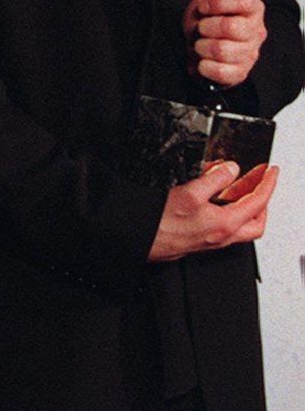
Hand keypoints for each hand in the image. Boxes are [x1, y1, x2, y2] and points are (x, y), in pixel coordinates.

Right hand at [148, 161, 278, 261]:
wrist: (140, 239)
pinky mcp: (202, 241)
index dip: (267, 184)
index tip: (270, 172)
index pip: (258, 202)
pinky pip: (225, 228)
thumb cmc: (159, 224)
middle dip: (263, 201)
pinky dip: (229, 213)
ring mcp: (213, 241)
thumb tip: (229, 169)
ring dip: (245, 207)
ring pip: (241, 226)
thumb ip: (213, 179)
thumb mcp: (189, 193)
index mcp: (225, 223)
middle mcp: (223, 236)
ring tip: (239, 188)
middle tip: (260, 184)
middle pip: (256, 221)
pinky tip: (216, 202)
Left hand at [184, 0, 266, 88]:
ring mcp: (250, 54)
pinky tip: (203, 61)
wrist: (200, 55)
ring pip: (223, 50)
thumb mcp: (207, 0)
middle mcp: (256, 31)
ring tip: (201, 46)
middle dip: (206, 29)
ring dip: (202, 48)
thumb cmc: (206, 27)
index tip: (204, 7)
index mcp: (251, 10)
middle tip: (201, 30)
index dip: (219, 4)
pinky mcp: (240, 74)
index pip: (245, 1)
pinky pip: (220, 71)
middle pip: (231, 28)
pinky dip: (204, 67)